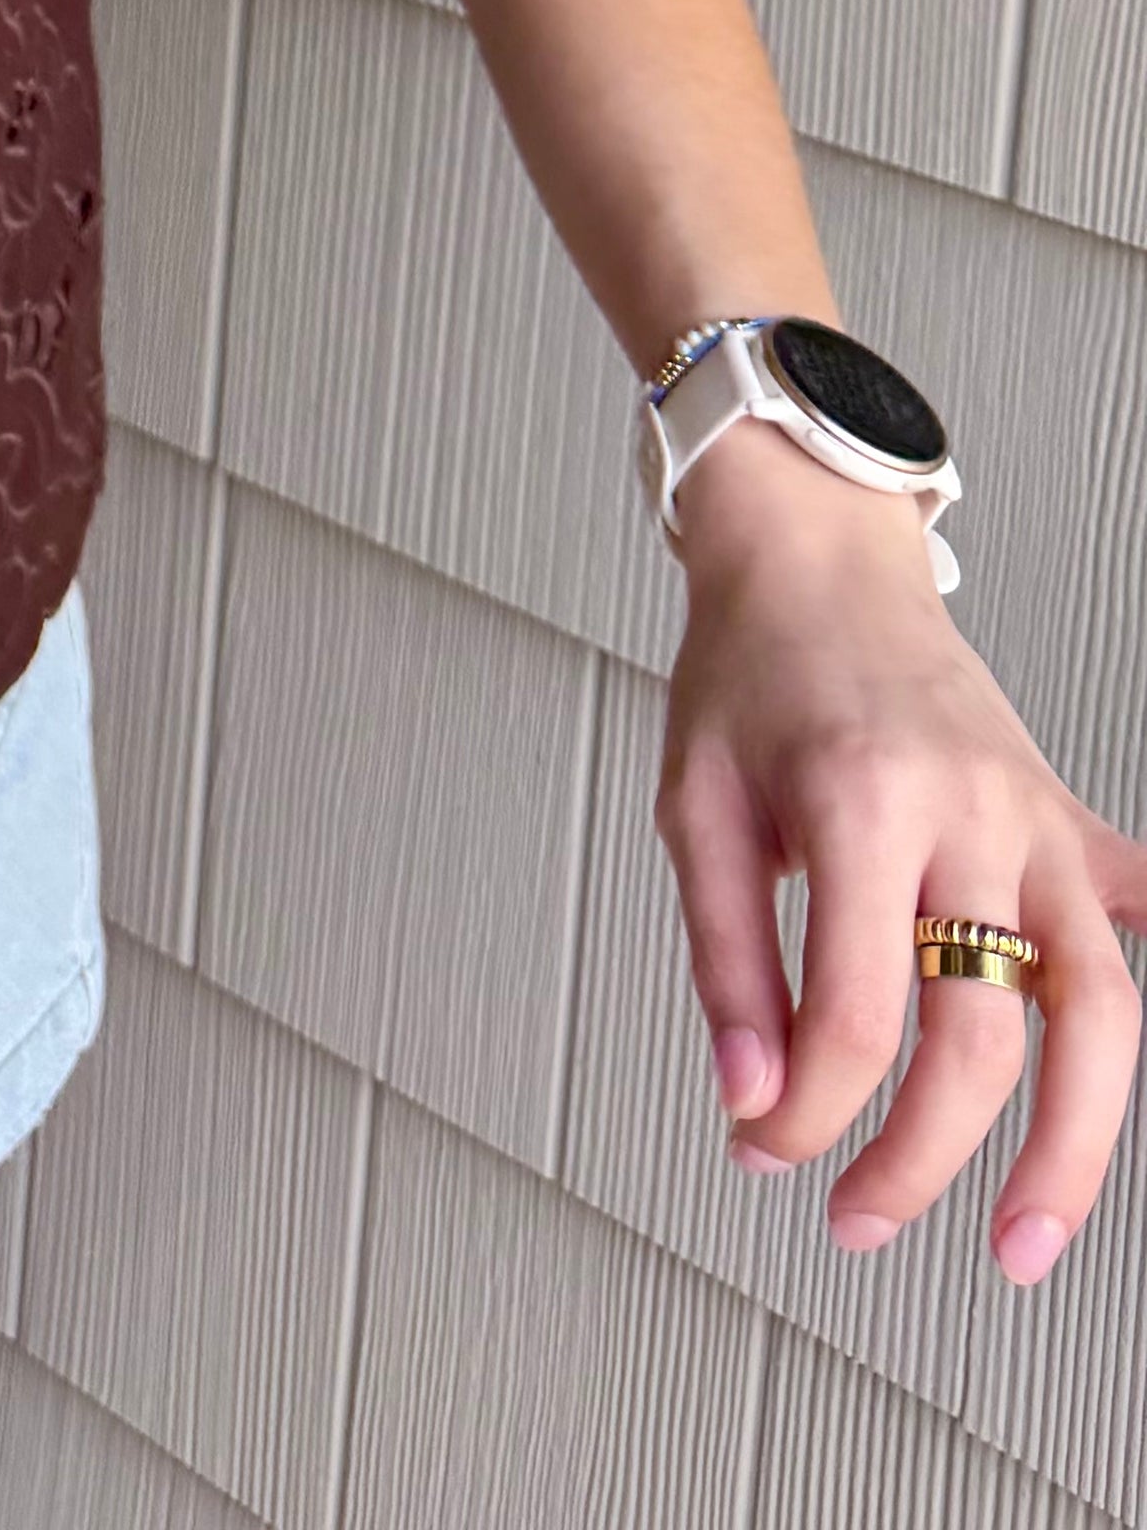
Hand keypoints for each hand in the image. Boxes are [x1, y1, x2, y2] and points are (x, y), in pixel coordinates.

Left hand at [657, 431, 1146, 1283]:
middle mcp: (968, 815)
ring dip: (1073, 1145)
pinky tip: (1130, 1063)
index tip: (769, 1149)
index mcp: (861, 805)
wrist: (817, 560)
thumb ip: (724, 960)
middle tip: (860, 1220)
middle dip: (919, 1160)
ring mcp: (1037, 819)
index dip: (809, 1113)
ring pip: (1098, 1010)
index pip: (851, 1015)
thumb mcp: (695, 806)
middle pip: (983, 1037)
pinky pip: (1143, 905)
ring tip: (1024, 1237)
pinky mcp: (1072, 820)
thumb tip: (752, 1099)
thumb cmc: (753, 673)